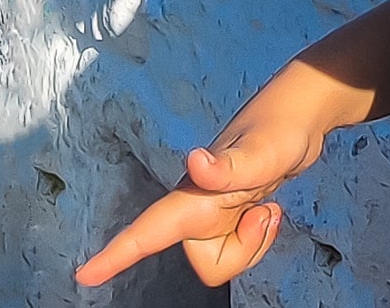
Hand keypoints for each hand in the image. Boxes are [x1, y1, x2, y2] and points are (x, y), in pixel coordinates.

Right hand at [75, 70, 328, 289]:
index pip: (148, 231)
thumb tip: (194, 161)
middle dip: (241, 252)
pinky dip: (261, 234)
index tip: (84, 275)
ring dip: (256, 241)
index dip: (116, 255)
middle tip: (265, 213)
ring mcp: (218, 209)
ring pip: (227, 258)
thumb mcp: (260, 152)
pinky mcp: (236, 210)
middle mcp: (200, 206)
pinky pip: (242, 246)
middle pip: (208, 264)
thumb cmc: (279, 128)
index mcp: (194, 196)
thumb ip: (226, 166)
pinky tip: (270, 205)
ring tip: (269, 206)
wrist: (305, 113)